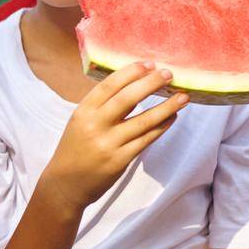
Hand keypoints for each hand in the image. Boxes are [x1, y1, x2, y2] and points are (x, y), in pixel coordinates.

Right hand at [42, 62, 188, 207]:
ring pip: (144, 121)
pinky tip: (172, 117)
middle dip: (151, 84)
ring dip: (167, 107)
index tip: (149, 64)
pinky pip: (146, 139)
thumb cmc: (75, 148)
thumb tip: (134, 85)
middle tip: (169, 74)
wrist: (65, 184)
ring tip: (183, 97)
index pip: (109, 85)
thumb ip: (102, 106)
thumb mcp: (80, 122)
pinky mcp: (120, 160)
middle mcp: (95, 125)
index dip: (131, 72)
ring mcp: (108, 144)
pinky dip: (162, 126)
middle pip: (128, 98)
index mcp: (83, 111)